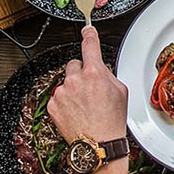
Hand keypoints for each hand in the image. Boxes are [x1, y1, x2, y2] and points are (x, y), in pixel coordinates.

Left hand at [47, 27, 127, 142]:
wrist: (98, 144)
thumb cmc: (112, 120)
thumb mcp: (120, 91)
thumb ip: (107, 74)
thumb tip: (99, 68)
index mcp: (94, 73)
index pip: (89, 45)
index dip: (89, 35)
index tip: (87, 29)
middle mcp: (75, 80)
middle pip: (75, 64)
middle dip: (82, 72)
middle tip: (91, 89)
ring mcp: (62, 92)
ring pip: (66, 81)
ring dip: (73, 88)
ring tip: (84, 105)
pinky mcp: (52, 104)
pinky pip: (59, 96)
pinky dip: (66, 101)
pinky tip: (76, 112)